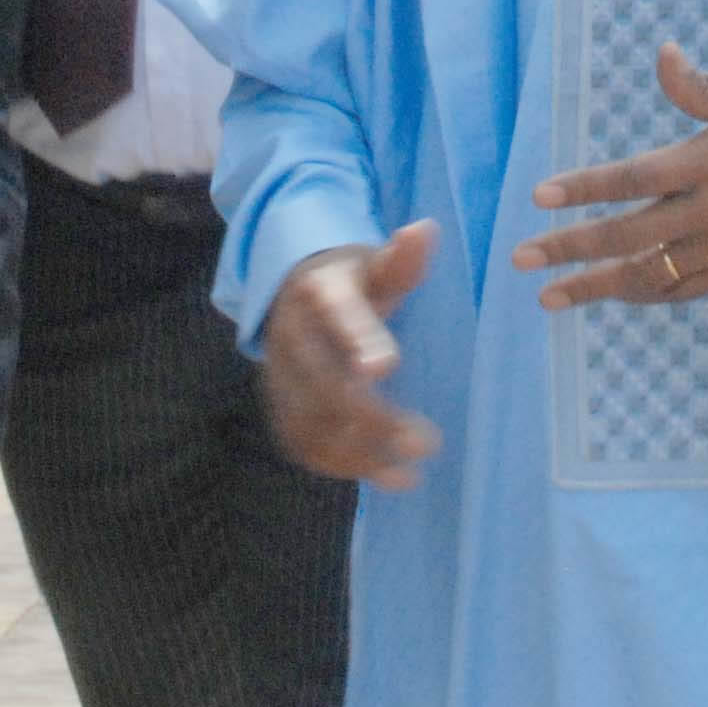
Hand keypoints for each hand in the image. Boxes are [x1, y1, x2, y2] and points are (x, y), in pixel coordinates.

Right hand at [261, 223, 438, 488]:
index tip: (387, 368)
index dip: (359, 339)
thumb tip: (425, 230)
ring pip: (311, 421)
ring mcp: (280, 374)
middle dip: (373, 418)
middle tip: (427, 442)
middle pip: (324, 383)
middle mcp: (291, 334)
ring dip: (360, 452)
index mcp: (319, 291)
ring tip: (412, 470)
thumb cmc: (350, 281)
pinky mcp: (280, 403)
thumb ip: (402, 258)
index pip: (338, 314)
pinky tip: (385, 476)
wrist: (292, 289)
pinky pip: (302, 441)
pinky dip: (340, 465)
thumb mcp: (376, 265)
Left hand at [514, 41, 707, 307]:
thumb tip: (662, 54)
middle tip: (522, 258)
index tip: (541, 196)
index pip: (635, 177)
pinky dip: (648, 294)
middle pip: (631, 235)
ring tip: (551, 296)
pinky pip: (687, 289)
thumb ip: (699, 87)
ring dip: (598, 286)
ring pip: (653, 274)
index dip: (586, 188)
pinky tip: (615, 294)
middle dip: (572, 248)